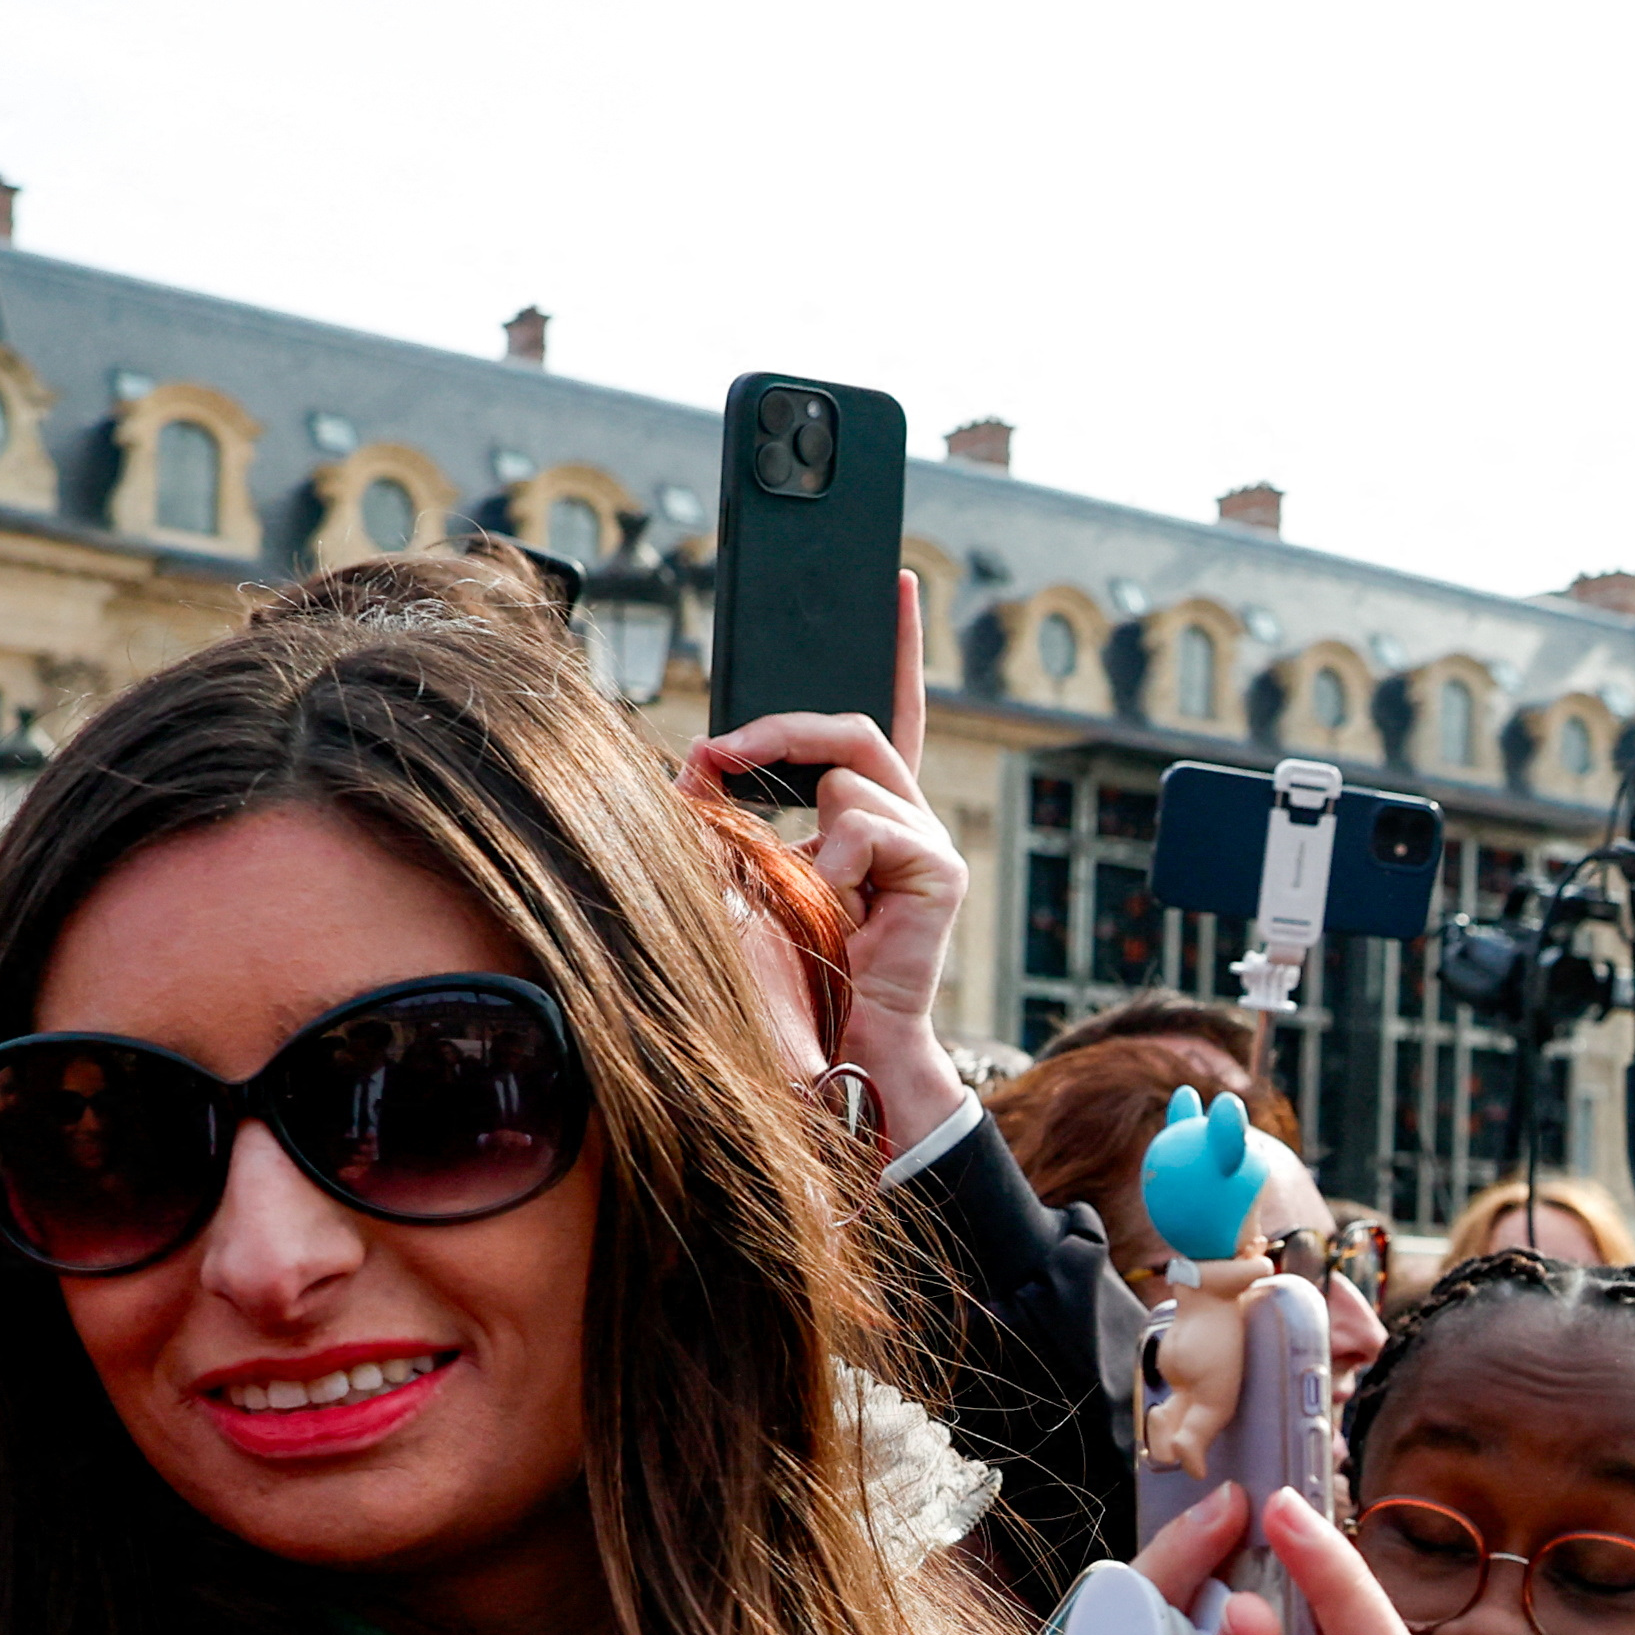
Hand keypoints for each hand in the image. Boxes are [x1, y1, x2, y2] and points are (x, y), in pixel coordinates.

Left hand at [691, 574, 968, 1158]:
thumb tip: (695, 761)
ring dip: (802, 816)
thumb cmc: (783, 977)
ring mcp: (928, 844)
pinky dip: (837, 855)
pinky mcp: (940, 871)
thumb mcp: (731, 873)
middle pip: (854, 724)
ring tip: (800, 883)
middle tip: (716, 757)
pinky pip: (874, 819)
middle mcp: (904, 820)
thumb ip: (720, 812)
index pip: (884, 711)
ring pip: (855, 767)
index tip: (894, 583)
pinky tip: (839, 902)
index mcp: (864, 815)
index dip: (897, 646)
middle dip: (781, 726)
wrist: (825, 1051)